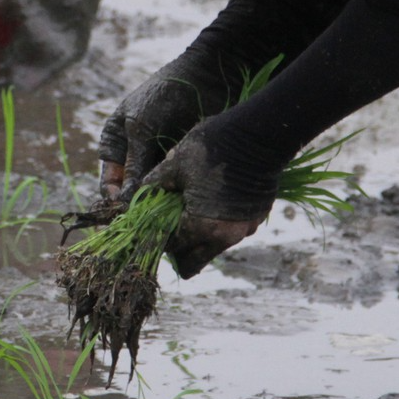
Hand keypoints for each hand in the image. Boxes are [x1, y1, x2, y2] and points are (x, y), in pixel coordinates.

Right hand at [98, 49, 232, 201]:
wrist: (204, 80)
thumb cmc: (163, 96)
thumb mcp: (141, 129)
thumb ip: (133, 164)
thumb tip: (122, 201)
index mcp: (115, 142)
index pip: (109, 181)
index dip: (114, 198)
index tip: (124, 212)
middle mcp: (134, 155)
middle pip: (130, 191)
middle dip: (136, 205)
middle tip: (144, 221)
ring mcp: (157, 160)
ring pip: (152, 191)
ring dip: (157, 203)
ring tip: (164, 215)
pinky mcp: (179, 163)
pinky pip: (172, 186)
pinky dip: (174, 196)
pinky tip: (179, 205)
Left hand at [143, 124, 273, 279]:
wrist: (260, 135)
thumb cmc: (213, 148)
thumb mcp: (176, 164)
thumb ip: (155, 184)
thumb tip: (138, 195)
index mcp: (201, 226)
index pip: (171, 248)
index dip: (156, 239)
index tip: (149, 228)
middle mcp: (225, 236)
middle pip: (193, 263)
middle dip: (177, 253)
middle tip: (167, 233)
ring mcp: (244, 229)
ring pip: (213, 249)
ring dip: (198, 240)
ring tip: (187, 216)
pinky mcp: (256, 218)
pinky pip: (231, 233)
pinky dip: (218, 227)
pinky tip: (210, 206)